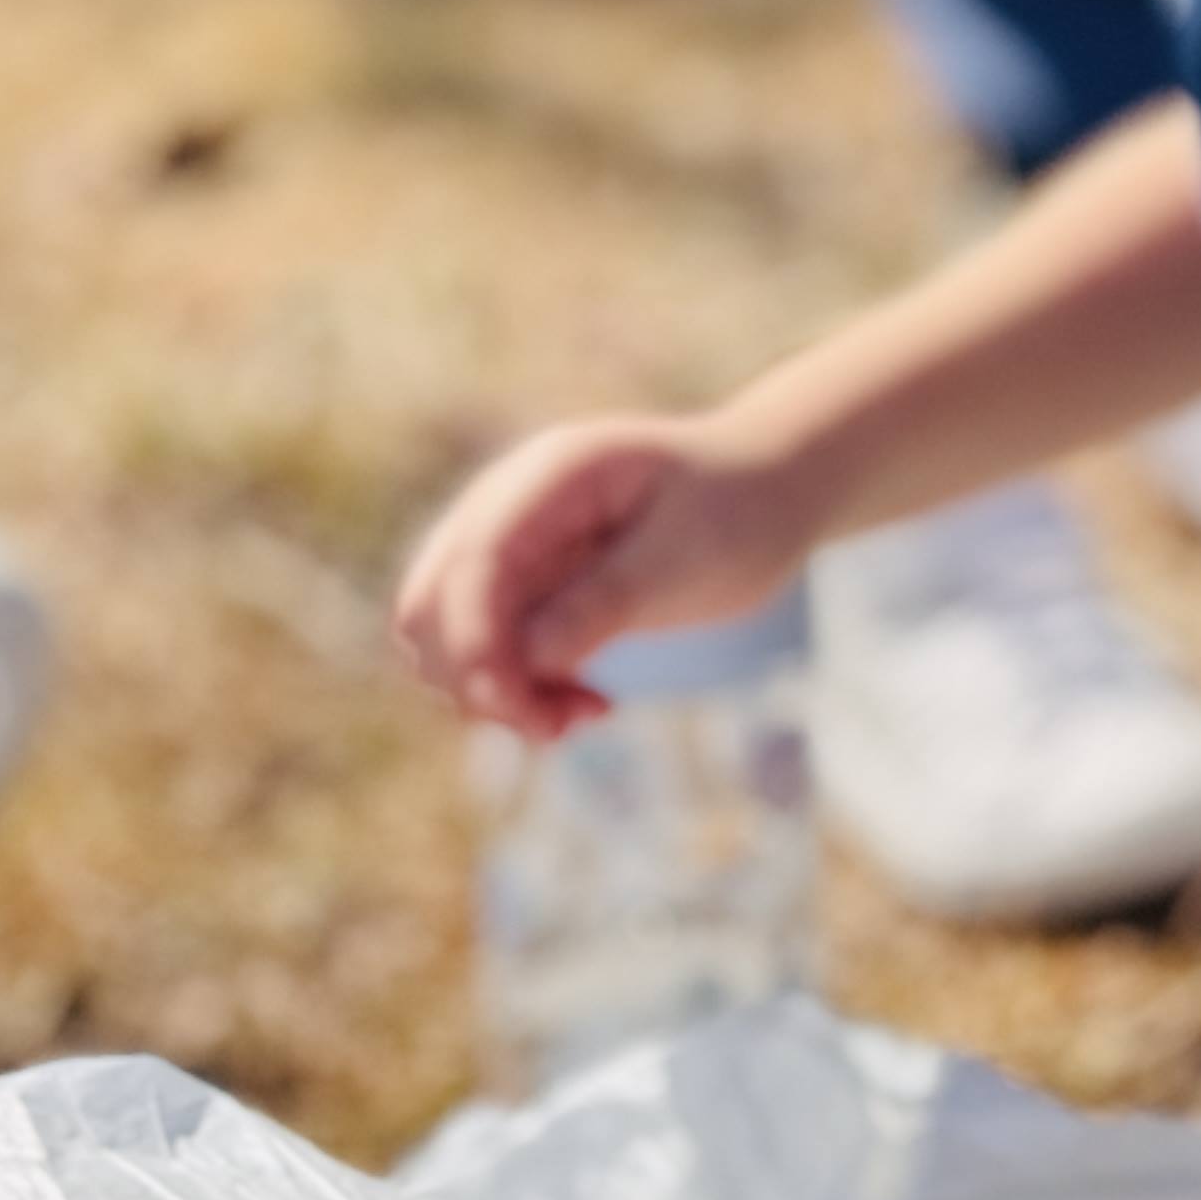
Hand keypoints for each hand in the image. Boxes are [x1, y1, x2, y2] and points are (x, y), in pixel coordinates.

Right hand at [392, 417, 822, 741]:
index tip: (528, 713)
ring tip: (584, 712)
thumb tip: (527, 657)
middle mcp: (508, 505)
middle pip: (430, 606)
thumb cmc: (740, 513)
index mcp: (549, 476)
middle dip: (478, 679)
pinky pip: (486, 650)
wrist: (770, 491)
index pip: (471, 564)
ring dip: (497, 692)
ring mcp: (507, 544)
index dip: (479, 647)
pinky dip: (519, 688)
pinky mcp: (523, 585)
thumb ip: (604, 601)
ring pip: (445, 639)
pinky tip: (586, 701)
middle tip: (564, 723)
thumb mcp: (686, 559)